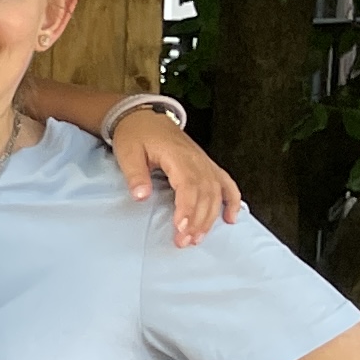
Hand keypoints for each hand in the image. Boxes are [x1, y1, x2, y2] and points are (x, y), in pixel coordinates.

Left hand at [111, 107, 242, 244]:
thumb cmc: (135, 136)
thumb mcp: (128, 153)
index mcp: (178, 156)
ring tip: (198, 239)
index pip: (188, 185)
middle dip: (197, 220)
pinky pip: (226, 184)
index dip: (187, 208)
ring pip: (216, 193)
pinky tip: (231, 219)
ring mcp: (204, 163)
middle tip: (185, 242)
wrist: (145, 118)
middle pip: (205, 193)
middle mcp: (196, 160)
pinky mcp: (206, 166)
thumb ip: (135, 175)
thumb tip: (141, 196)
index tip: (181, 227)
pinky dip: (232, 201)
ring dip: (210, 217)